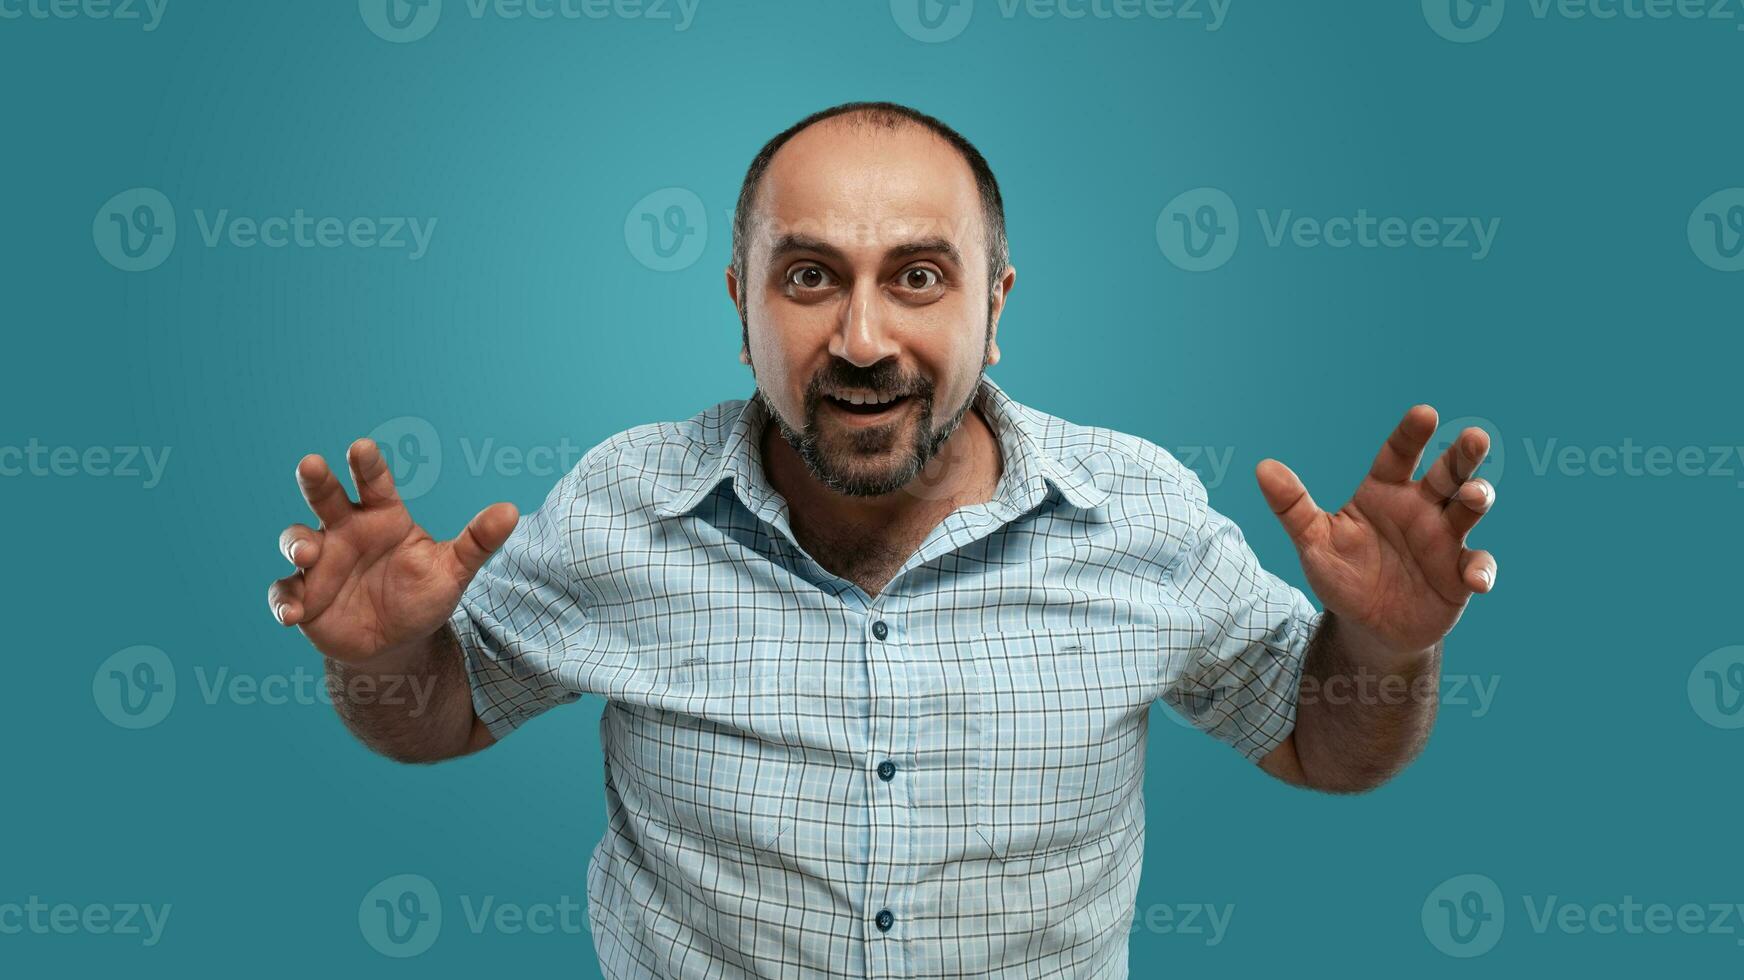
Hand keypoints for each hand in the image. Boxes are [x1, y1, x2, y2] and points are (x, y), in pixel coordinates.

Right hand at [267, 438, 518, 662]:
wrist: (397, 641)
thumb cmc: (422, 595)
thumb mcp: (453, 571)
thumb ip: (478, 541)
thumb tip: (511, 511)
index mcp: (382, 516)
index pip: (374, 483)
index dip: (366, 465)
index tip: (361, 447)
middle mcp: (346, 531)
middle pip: (326, 497)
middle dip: (317, 480)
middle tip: (311, 464)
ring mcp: (320, 562)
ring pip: (297, 539)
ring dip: (297, 541)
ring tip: (307, 552)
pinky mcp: (303, 596)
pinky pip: (285, 592)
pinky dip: (285, 600)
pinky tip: (293, 613)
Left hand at [1255, 405, 1496, 657]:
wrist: (1366, 626)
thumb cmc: (1341, 575)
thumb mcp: (1313, 541)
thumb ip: (1292, 506)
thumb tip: (1262, 467)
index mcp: (1384, 491)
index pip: (1398, 454)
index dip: (1411, 434)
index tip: (1425, 413)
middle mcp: (1420, 507)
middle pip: (1448, 472)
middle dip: (1462, 455)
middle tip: (1475, 438)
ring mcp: (1444, 539)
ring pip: (1468, 508)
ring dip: (1477, 498)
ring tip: (1474, 496)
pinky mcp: (1459, 575)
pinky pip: (1477, 565)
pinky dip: (1481, 570)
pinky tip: (1475, 579)